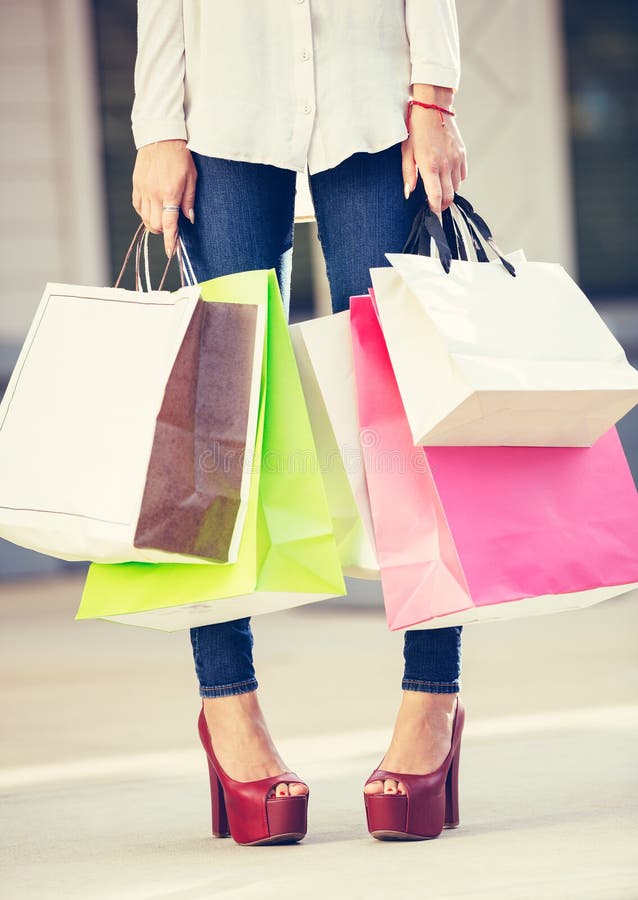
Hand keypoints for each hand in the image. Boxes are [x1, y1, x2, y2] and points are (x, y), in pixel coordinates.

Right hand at [132, 140, 196, 256]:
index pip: (169, 224)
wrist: (160, 136)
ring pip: (145, 218)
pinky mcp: (136, 185)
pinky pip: (138, 207)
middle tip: (171, 229)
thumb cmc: (180, 156)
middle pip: (156, 225)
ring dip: (154, 224)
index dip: (170, 241)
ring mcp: (143, 189)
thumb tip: (189, 219)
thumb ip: (189, 200)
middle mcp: (154, 194)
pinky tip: (152, 210)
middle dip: (164, 231)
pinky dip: (145, 213)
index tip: (171, 251)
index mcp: (170, 193)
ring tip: (162, 219)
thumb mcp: (192, 178)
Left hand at [401, 85, 467, 216]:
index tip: (433, 215)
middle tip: (435, 206)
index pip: (436, 197)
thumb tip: (409, 193)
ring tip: (439, 188)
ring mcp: (456, 159)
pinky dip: (456, 180)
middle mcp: (446, 164)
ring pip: (457, 187)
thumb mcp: (407, 152)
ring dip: (449, 191)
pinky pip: (462, 175)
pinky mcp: (462, 153)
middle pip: (449, 196)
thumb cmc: (416, 129)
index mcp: (430, 166)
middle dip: (443, 205)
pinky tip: (447, 176)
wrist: (432, 107)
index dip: (435, 210)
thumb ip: (408, 175)